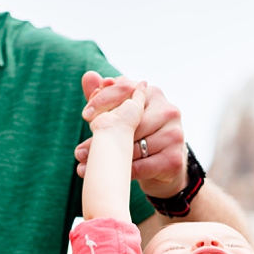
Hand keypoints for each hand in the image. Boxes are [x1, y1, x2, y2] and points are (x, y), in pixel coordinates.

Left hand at [73, 74, 188, 194]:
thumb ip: (105, 96)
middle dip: (100, 139)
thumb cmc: (139, 136)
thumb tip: (88, 76)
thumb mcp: (122, 115)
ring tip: (84, 167)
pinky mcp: (174, 159)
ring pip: (133, 146)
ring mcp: (175, 134)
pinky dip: (123, 173)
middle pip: (128, 123)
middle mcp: (168, 110)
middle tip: (79, 151)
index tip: (85, 116)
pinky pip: (142, 166)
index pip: (125, 91)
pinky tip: (107, 178)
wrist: (164, 167)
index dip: (103, 102)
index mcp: (153, 94)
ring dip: (108, 159)